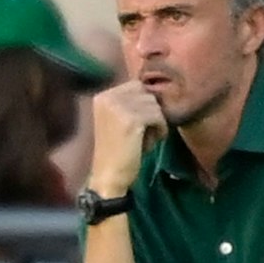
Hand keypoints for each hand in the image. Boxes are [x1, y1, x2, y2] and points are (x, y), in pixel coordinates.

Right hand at [89, 80, 165, 195]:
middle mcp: (108, 97)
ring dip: (157, 122)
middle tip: (143, 133)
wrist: (108, 177)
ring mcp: (118, 107)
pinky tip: (150, 143)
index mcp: (103, 96)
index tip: (138, 125)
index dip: (144, 104)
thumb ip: (130, 102)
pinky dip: (160, 130)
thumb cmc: (117, 151)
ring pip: (154, 104)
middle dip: (151, 112)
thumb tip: (155, 88)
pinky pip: (158, 116)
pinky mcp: (131, 120)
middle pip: (147, 93)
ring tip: (144, 140)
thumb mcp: (118, 120)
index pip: (136, 85)